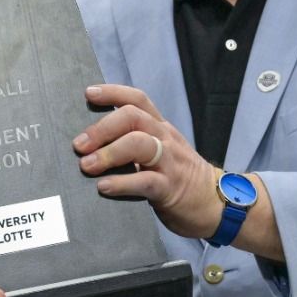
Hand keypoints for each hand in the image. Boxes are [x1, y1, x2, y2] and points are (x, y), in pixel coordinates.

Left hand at [76, 83, 224, 240]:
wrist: (217, 204)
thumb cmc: (180, 176)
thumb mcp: (161, 150)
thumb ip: (133, 140)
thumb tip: (89, 141)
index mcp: (160, 128)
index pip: (138, 100)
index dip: (113, 92)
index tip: (88, 93)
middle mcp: (165, 139)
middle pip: (133, 118)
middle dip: (102, 128)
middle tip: (79, 145)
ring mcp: (169, 163)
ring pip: (139, 144)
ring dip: (108, 153)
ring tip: (86, 165)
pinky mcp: (170, 188)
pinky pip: (145, 181)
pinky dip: (121, 183)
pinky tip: (104, 187)